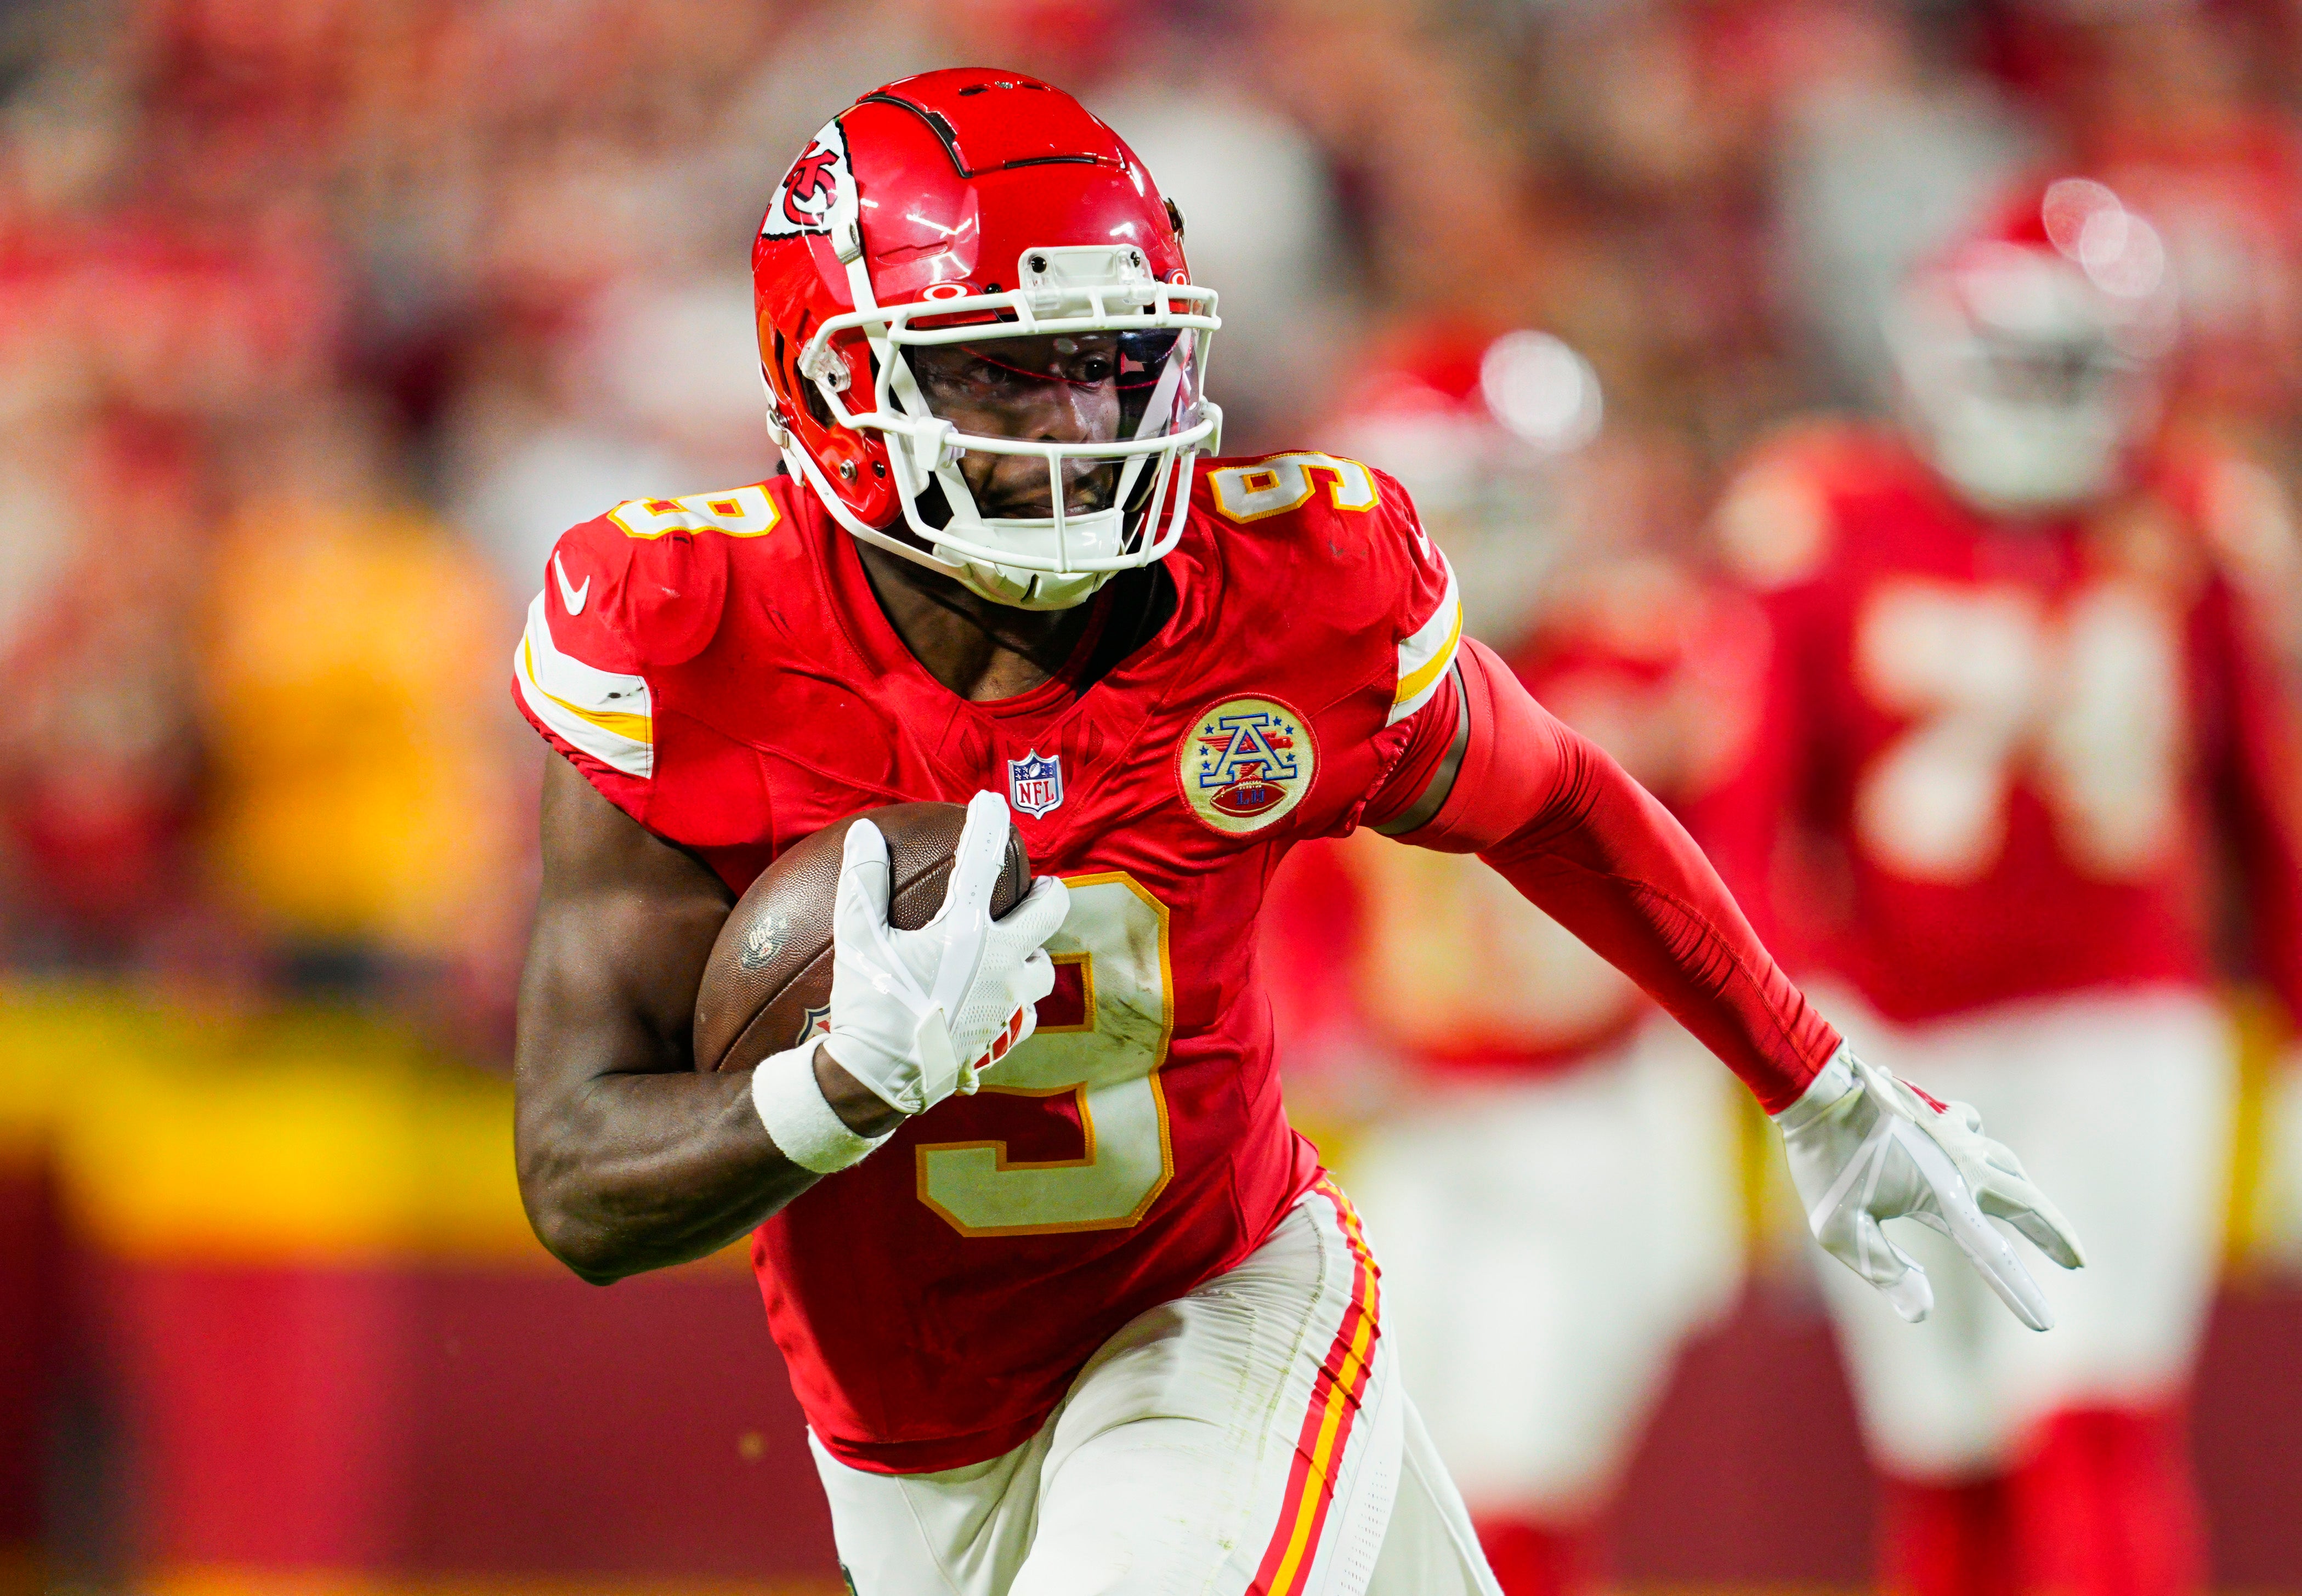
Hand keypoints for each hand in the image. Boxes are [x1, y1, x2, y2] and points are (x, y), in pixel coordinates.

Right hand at [824, 790, 1068, 1115]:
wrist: (880, 1082)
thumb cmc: (868, 1007)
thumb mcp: (859, 940)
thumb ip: (863, 882)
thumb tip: (865, 832)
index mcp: (968, 931)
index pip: (983, 860)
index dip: (988, 823)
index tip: (991, 802)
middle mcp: (1003, 962)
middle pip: (1051, 910)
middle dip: (1048, 891)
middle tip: (1037, 885)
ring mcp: (1011, 1002)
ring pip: (1044, 967)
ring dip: (1033, 953)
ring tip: (1015, 948)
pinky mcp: (1006, 1036)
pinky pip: (1027, 1014)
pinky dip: (1018, 1002)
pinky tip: (998, 1001)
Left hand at [1776, 1046, 2084, 1330]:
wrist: (1817, 1089)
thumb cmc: (1824, 1161)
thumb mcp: (1841, 1229)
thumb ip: (1883, 1269)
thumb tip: (1921, 1311)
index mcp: (1943, 1197)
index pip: (1992, 1256)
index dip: (2019, 1293)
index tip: (2045, 1324)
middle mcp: (1960, 1165)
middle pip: (2025, 1203)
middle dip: (2054, 1233)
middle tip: (2077, 1261)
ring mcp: (1952, 1137)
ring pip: (2006, 1166)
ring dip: (2026, 1194)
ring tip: (2037, 1218)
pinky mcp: (1936, 1117)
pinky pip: (1975, 1133)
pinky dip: (1985, 1150)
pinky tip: (1978, 1152)